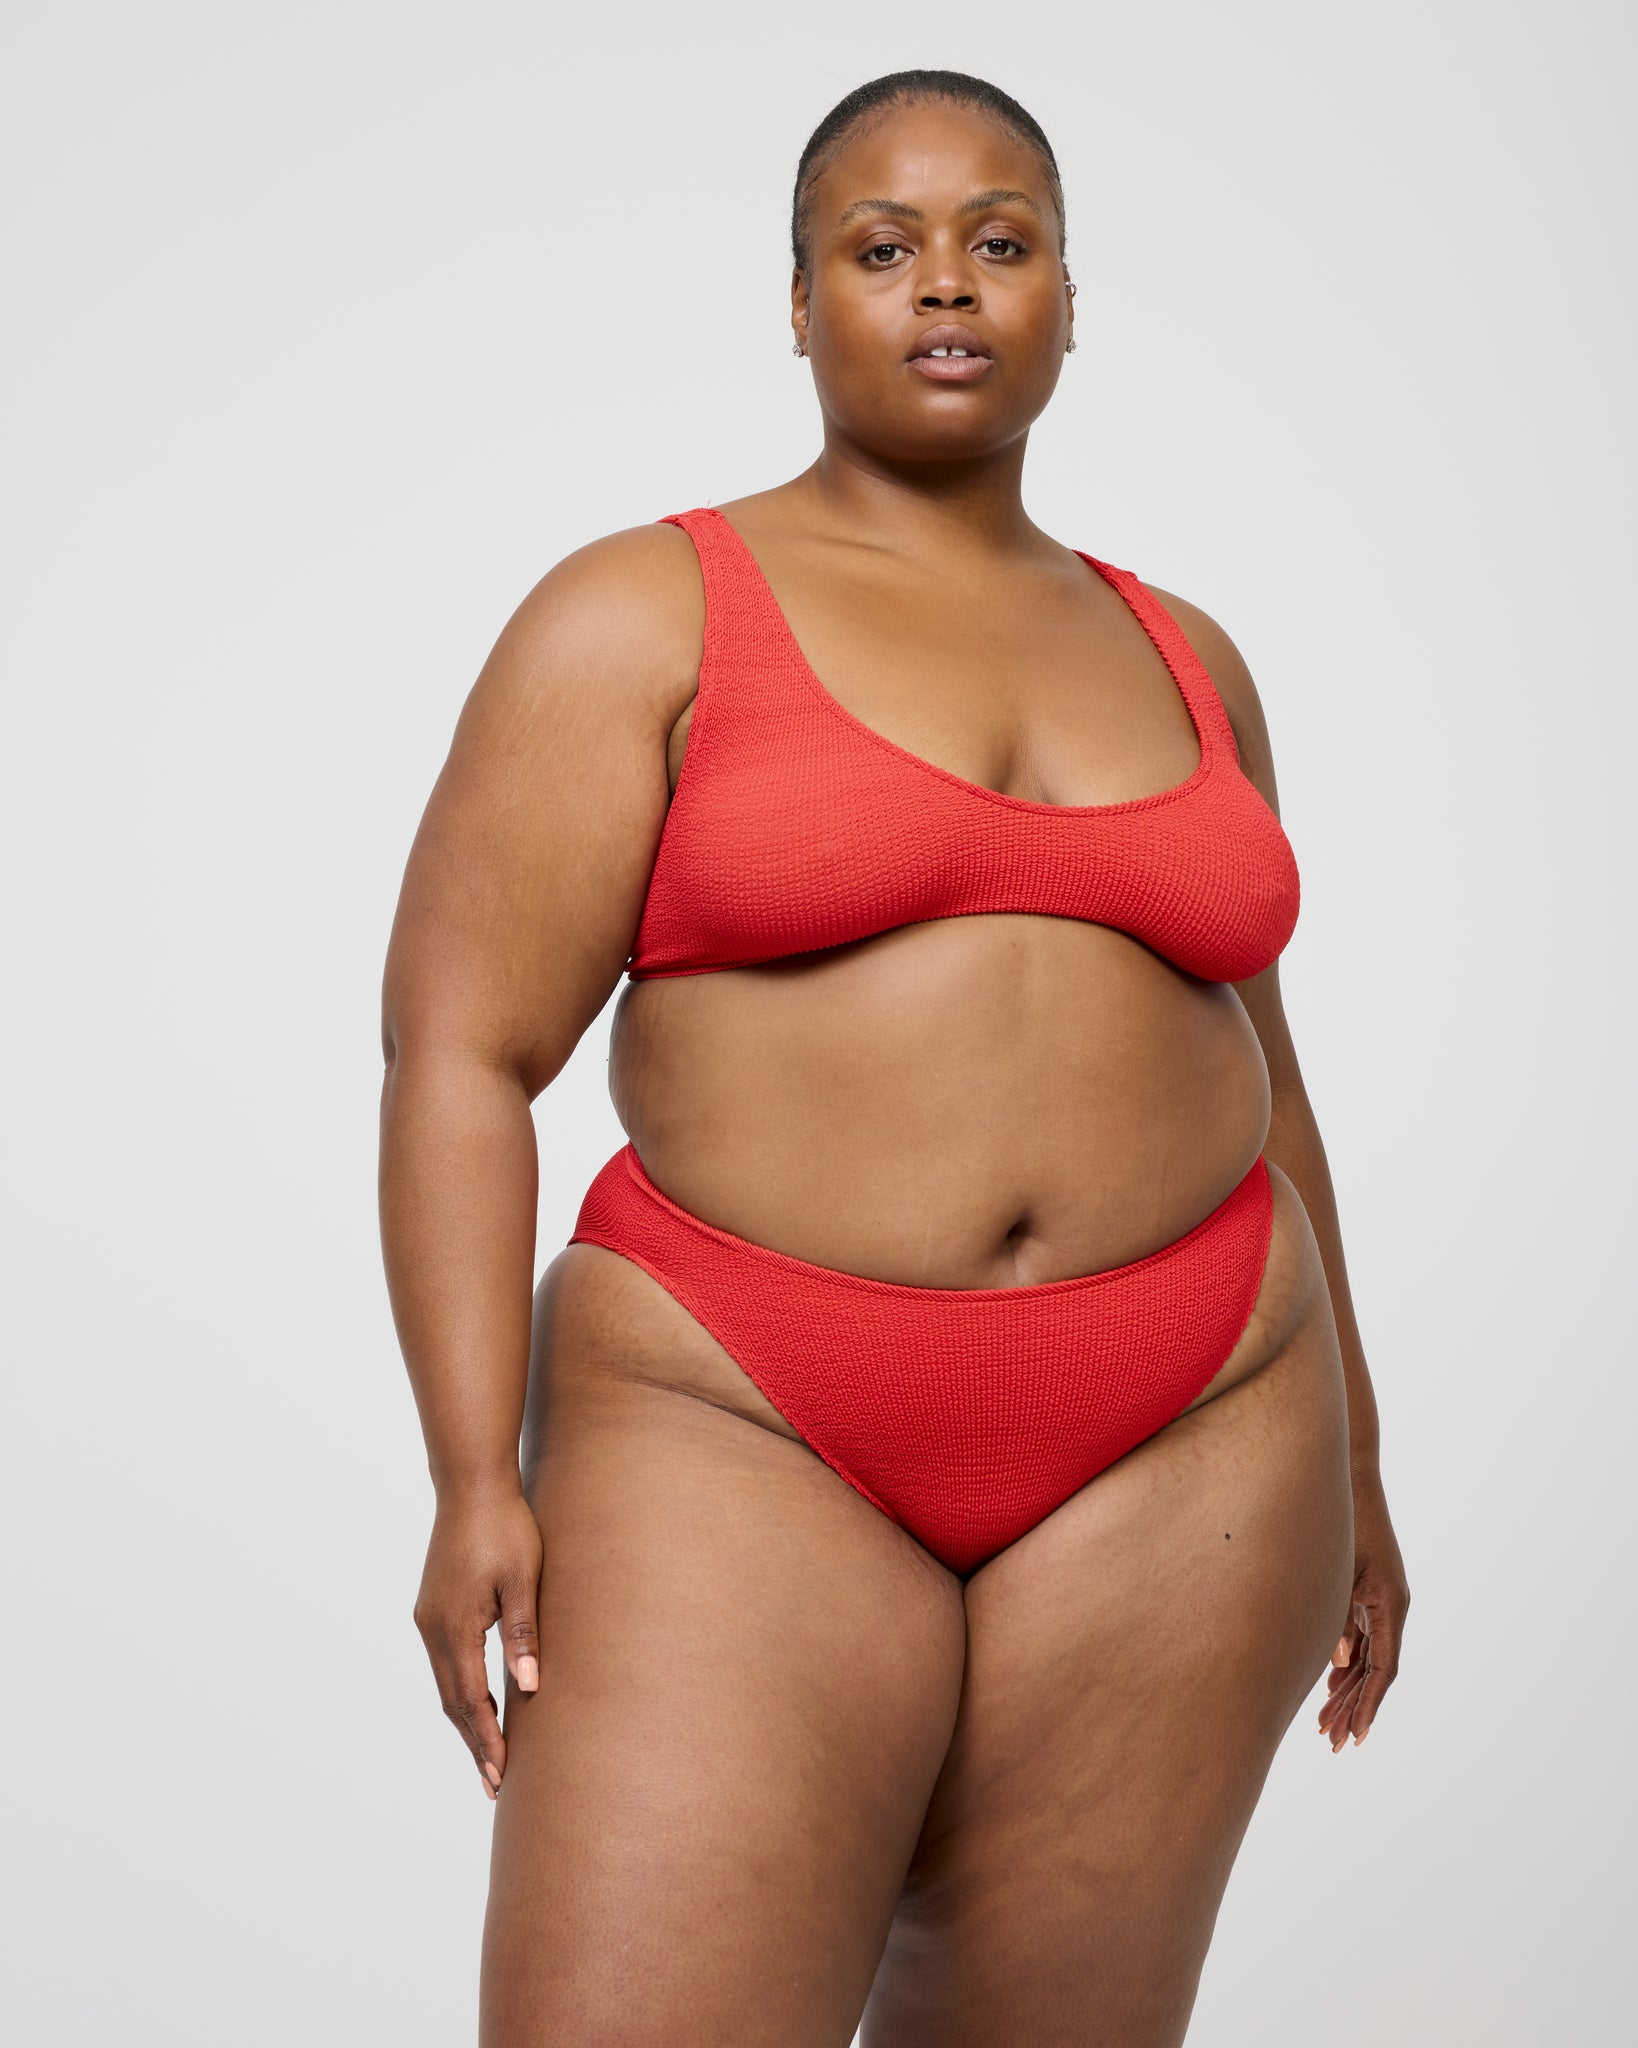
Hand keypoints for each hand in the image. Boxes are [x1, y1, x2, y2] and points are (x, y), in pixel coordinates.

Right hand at [412, 1483, 542, 1799]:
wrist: (470, 1485)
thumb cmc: (505, 1527)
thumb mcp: (523, 1579)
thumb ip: (523, 1634)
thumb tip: (529, 1689)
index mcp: (455, 1627)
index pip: (471, 1701)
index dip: (487, 1740)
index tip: (501, 1776)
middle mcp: (433, 1629)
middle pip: (452, 1702)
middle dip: (474, 1743)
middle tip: (493, 1783)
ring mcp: (428, 1618)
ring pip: (446, 1684)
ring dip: (465, 1720)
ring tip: (487, 1753)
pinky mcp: (432, 1607)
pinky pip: (445, 1663)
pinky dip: (459, 1691)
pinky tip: (477, 1703)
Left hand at [1319, 1469, 1408, 1750]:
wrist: (1350, 1479)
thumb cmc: (1345, 1520)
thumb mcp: (1340, 1572)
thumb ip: (1339, 1616)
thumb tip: (1340, 1662)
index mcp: (1389, 1605)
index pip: (1383, 1670)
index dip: (1369, 1705)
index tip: (1357, 1735)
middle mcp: (1390, 1607)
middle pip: (1374, 1672)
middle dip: (1353, 1709)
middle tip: (1334, 1744)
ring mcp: (1380, 1600)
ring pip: (1366, 1658)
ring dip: (1347, 1691)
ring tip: (1325, 1726)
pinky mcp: (1368, 1593)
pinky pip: (1361, 1639)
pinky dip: (1345, 1664)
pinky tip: (1330, 1686)